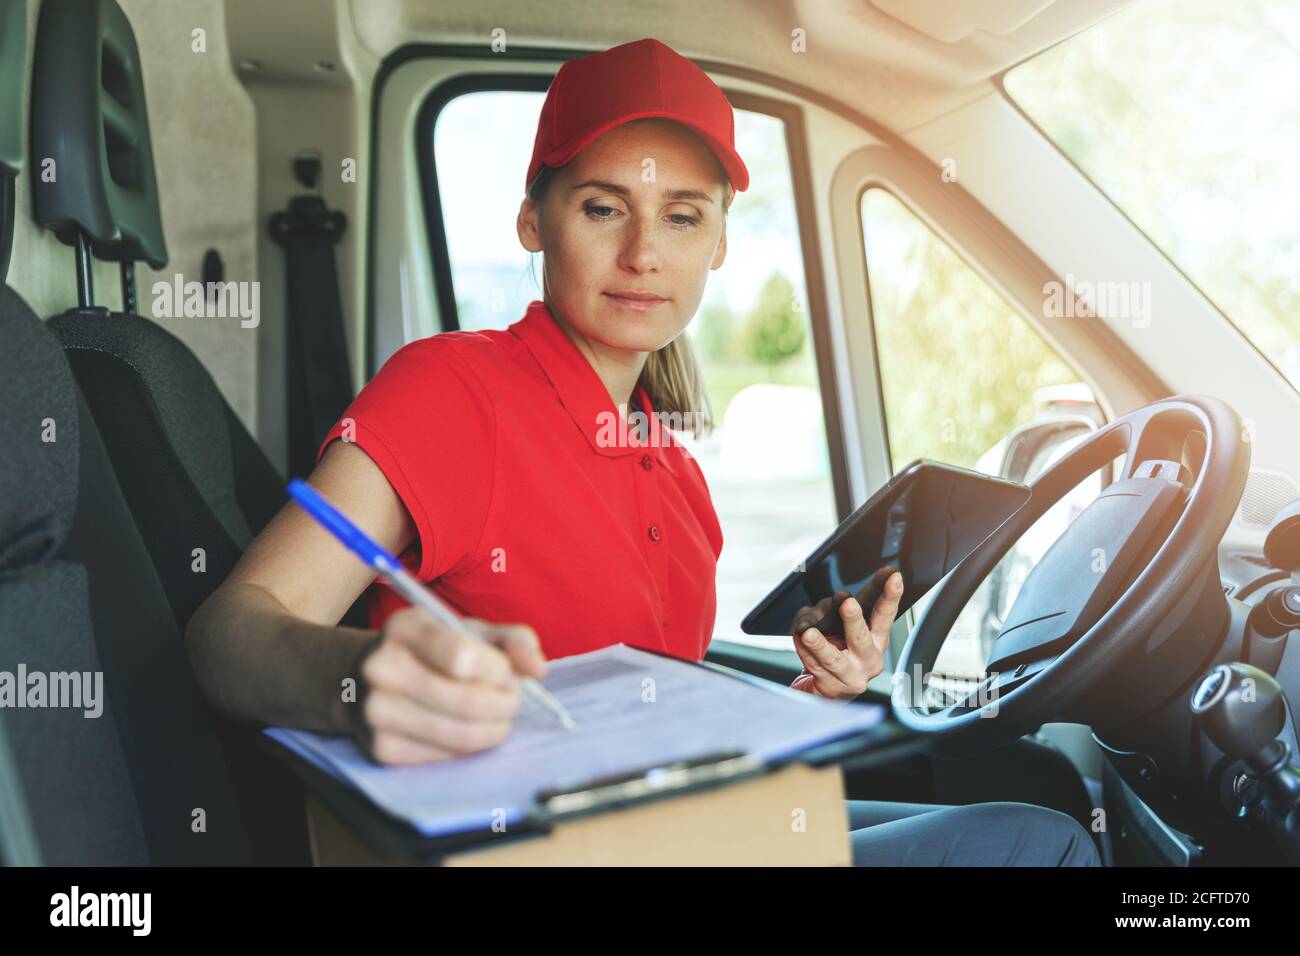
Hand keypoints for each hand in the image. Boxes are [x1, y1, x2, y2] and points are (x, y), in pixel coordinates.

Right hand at [345, 606, 546, 764]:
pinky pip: (445, 756)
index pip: (463, 656)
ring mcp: (376, 712)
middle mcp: (382, 668)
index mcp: (406, 628)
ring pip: (460, 735)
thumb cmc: (432, 651)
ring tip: (497, 715)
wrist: (363, 679)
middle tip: (513, 700)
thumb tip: (538, 670)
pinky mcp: (381, 748)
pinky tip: (467, 729)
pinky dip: (468, 746)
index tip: (505, 670)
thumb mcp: (469, 630)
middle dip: (506, 705)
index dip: (497, 669)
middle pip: (468, 702)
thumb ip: (513, 640)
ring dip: (495, 730)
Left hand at [789, 569, 903, 699]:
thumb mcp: (845, 629)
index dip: (890, 596)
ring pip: (834, 659)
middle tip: (847, 603)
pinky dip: (804, 652)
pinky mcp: (832, 687)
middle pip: (862, 638)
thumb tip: (829, 603)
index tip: (893, 577)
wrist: (829, 690)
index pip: (884, 615)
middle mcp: (869, 659)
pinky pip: (815, 667)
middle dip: (854, 619)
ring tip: (808, 634)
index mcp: (877, 640)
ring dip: (820, 645)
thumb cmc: (840, 653)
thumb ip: (840, 612)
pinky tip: (798, 641)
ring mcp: (852, 676)